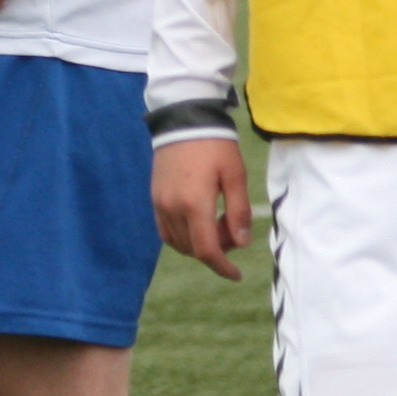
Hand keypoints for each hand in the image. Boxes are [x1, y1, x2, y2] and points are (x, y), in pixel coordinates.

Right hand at [154, 134, 252, 280]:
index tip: (236, 275)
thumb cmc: (215, 146)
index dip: (222, 267)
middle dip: (217, 250)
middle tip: (234, 231)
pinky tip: (199, 223)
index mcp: (195, 204)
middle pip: (194, 249)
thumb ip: (238, 212)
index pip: (207, 250)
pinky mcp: (155, 198)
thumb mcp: (235, 176)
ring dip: (200, 243)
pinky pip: (167, 231)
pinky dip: (184, 236)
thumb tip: (241, 243)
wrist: (184, 120)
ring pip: (179, 243)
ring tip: (218, 222)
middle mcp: (173, 209)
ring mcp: (160, 205)